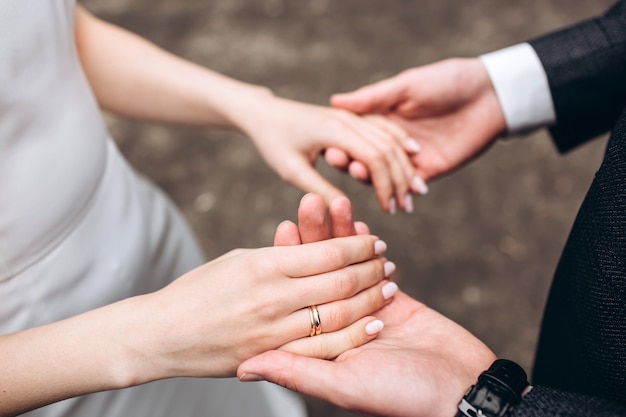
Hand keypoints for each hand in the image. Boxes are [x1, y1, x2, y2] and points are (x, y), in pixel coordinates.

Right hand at [132, 232, 394, 379]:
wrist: (162, 335)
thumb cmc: (197, 290)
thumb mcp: (238, 260)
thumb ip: (281, 258)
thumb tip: (320, 251)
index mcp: (263, 264)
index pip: (327, 251)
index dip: (358, 245)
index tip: (374, 240)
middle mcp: (272, 298)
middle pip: (340, 280)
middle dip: (371, 268)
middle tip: (388, 261)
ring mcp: (272, 331)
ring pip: (338, 314)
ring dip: (370, 299)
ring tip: (388, 287)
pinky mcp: (271, 357)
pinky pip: (323, 349)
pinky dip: (353, 335)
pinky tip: (372, 322)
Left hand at [236, 95, 418, 212]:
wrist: (264, 114)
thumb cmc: (273, 142)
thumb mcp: (292, 171)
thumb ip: (320, 189)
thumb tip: (346, 210)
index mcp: (335, 131)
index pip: (375, 157)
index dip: (386, 185)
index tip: (389, 208)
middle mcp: (348, 119)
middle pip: (388, 147)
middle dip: (402, 178)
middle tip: (409, 205)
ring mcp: (351, 115)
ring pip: (389, 137)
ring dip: (405, 163)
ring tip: (418, 188)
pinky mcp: (351, 116)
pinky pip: (383, 126)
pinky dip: (400, 141)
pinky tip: (412, 154)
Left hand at [238, 194, 496, 416]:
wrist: (463, 394)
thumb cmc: (404, 399)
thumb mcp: (345, 387)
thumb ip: (297, 373)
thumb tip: (243, 370)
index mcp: (321, 345)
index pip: (297, 296)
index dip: (288, 263)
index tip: (282, 229)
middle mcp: (338, 324)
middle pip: (318, 274)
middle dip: (314, 237)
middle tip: (308, 202)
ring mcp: (364, 310)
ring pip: (345, 266)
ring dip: (340, 234)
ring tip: (334, 201)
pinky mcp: (392, 303)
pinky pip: (373, 268)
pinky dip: (367, 247)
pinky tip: (358, 224)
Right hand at [326, 58, 506, 188]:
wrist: (489, 94)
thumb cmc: (446, 81)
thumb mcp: (407, 86)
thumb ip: (373, 98)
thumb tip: (335, 101)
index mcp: (382, 119)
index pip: (355, 136)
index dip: (342, 144)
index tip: (330, 150)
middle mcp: (392, 141)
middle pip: (366, 158)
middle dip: (354, 164)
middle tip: (345, 166)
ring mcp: (410, 158)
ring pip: (385, 176)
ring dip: (374, 181)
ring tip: (365, 180)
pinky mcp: (429, 171)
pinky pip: (410, 186)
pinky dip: (402, 193)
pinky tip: (394, 198)